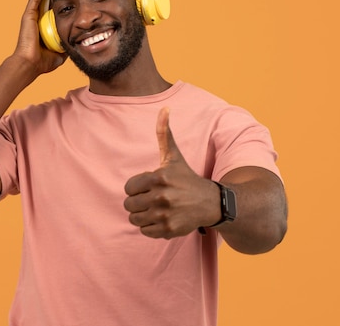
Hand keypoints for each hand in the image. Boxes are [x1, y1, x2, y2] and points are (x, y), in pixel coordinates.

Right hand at [13, 0, 66, 73]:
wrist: (30, 64)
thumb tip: (77, 45)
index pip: (53, 11)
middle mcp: (37, 20)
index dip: (61, 2)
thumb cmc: (43, 62)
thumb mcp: (60, 53)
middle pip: (47, 1)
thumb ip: (67, 47)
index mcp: (44, 28)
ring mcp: (32, 17)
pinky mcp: (28, 15)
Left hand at [123, 108, 220, 238]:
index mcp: (159, 177)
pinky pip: (145, 231)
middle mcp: (162, 196)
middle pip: (129, 205)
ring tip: (157, 209)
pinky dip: (151, 227)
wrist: (211, 202)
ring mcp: (165, 214)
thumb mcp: (174, 156)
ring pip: (135, 219)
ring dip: (143, 215)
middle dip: (139, 202)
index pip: (128, 188)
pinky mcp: (169, 229)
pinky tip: (163, 218)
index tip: (149, 186)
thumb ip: (164, 133)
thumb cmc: (186, 178)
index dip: (136, 188)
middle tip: (153, 199)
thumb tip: (164, 108)